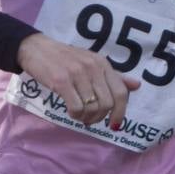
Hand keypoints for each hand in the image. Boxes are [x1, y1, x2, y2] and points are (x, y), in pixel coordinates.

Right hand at [16, 33, 140, 127]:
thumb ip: (114, 76)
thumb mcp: (92, 63)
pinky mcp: (61, 81)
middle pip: (107, 103)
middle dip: (99, 118)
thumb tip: (137, 85)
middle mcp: (93, 67)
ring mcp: (77, 74)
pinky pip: (76, 108)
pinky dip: (75, 115)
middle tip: (90, 120)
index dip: (120, 112)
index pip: (121, 92)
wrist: (37, 49)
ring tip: (79, 115)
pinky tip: (71, 112)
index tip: (114, 124)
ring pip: (91, 108)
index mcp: (103, 64)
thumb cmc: (66, 58)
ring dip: (86, 118)